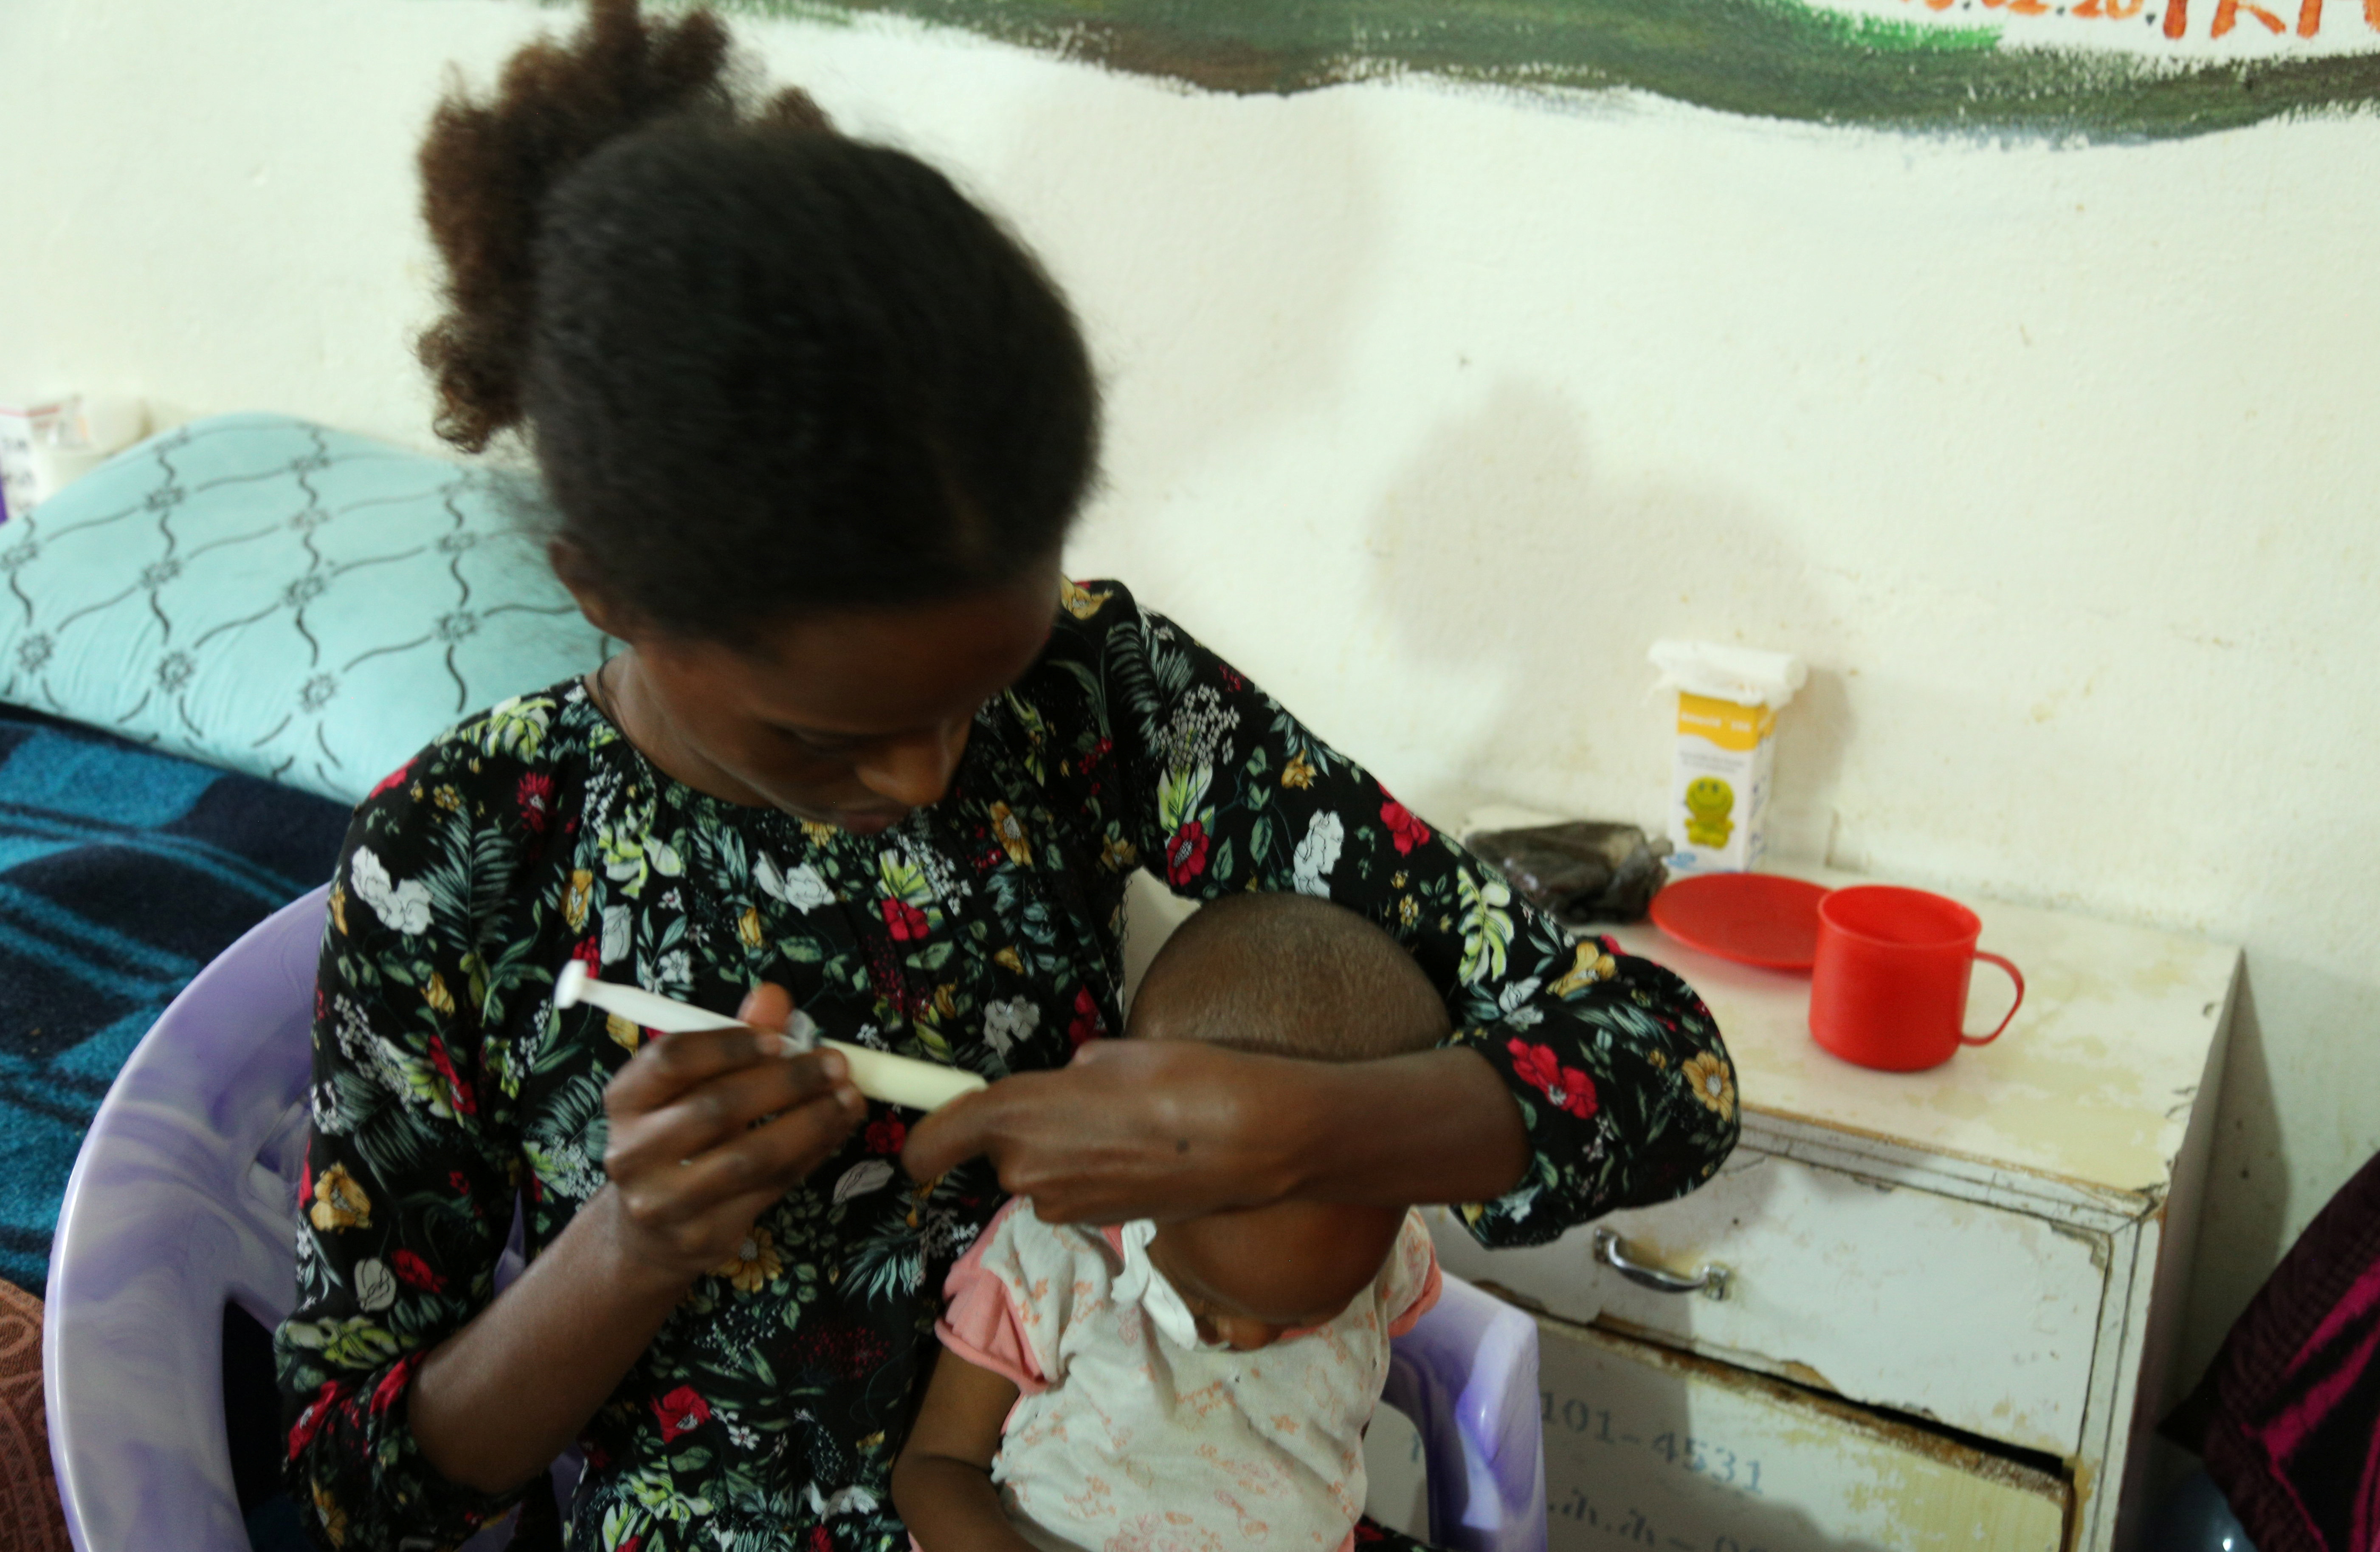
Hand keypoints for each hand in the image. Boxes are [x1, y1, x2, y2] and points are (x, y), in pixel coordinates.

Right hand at [599, 982, 865, 1281]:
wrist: (650, 1233)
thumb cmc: (680, 1138)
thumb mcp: (693, 1087)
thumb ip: (732, 1040)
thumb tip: (774, 996)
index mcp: (625, 1101)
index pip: (672, 1059)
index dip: (730, 1044)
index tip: (781, 1038)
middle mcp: (634, 1153)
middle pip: (716, 1108)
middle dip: (787, 1082)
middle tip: (835, 1065)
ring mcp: (666, 1201)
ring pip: (749, 1157)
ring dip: (811, 1123)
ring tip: (849, 1099)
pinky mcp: (704, 1236)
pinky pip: (770, 1189)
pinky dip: (811, 1155)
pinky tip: (835, 1131)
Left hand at [900, 1040, 1309, 1223]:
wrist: (1251, 1140)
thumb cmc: (1185, 1078)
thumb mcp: (1113, 1054)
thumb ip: (1069, 1075)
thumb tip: (1066, 1085)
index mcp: (1018, 1115)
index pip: (933, 1144)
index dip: (926, 1142)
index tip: (931, 1138)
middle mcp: (1027, 1169)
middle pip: (1001, 1152)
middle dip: (1031, 1130)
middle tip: (1087, 1103)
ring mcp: (1062, 1205)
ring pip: (1042, 1173)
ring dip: (1068, 1152)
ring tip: (1128, 1126)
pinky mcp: (1097, 1223)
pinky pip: (1075, 1192)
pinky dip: (1097, 1173)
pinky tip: (1144, 1154)